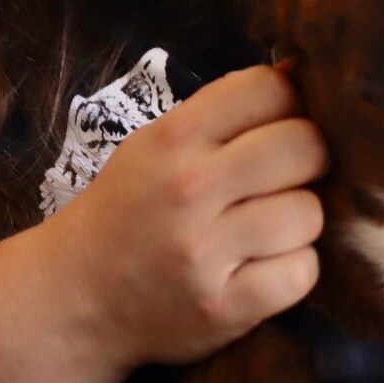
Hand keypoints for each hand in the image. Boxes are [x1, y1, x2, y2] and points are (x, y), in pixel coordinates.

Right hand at [53, 63, 327, 368]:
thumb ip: (223, 113)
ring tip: (268, 229)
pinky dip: (293, 270)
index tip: (281, 126)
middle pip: (304, 147)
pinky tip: (264, 267)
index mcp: (174, 137)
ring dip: (300, 222)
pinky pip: (301, 273)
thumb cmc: (128, 212)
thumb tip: (301, 74)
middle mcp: (189, 188)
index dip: (291, 103)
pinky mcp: (223, 308)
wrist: (74, 296)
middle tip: (287, 179)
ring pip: (309, 213)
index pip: (270, 89)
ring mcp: (205, 252)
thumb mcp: (156, 145)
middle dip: (309, 161)